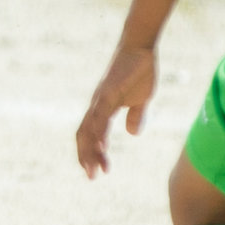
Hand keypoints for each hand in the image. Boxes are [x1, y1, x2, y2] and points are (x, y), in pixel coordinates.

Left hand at [75, 42, 157, 178]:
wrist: (139, 47)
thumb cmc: (139, 70)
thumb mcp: (140, 99)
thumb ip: (136, 115)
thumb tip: (132, 133)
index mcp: (102, 108)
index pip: (90, 134)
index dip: (92, 153)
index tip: (99, 171)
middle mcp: (96, 105)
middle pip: (83, 135)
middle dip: (85, 157)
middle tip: (92, 177)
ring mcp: (101, 99)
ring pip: (88, 129)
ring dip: (90, 150)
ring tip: (93, 169)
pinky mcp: (108, 92)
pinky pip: (100, 115)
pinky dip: (98, 132)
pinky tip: (101, 146)